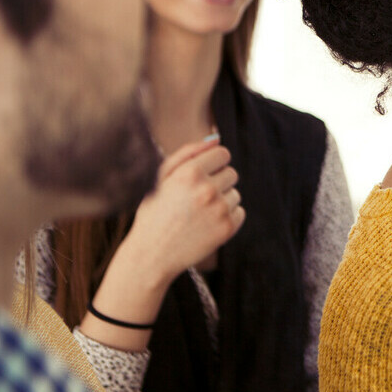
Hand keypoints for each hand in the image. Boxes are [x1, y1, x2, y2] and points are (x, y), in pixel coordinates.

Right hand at [118, 138, 243, 285]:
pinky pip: (240, 212)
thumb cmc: (155, 212)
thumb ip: (188, 153)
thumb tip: (216, 138)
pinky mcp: (228, 228)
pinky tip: (207, 224)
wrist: (152, 254)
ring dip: (222, 201)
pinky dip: (227, 217)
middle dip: (217, 182)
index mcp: (189, 173)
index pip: (222, 153)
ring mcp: (220, 210)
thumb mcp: (161, 178)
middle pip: (232, 173)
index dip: (212, 164)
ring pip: (235, 194)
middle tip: (196, 198)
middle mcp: (207, 189)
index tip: (201, 175)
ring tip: (198, 213)